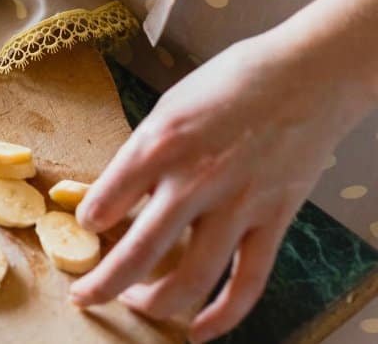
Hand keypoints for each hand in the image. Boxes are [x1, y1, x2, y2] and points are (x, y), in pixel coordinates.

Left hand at [70, 32, 372, 341]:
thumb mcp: (170, 106)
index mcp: (160, 144)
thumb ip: (144, 153)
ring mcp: (237, 205)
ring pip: (190, 278)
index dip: (87, 222)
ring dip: (154, 304)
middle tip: (84, 296)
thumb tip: (115, 192)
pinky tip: (198, 330)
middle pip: (139, 253)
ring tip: (134, 306)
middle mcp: (195, 180)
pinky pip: (247, 282)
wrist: (307, 74)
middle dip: (103, 284)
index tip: (85, 226)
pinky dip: (222, 315)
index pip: (106, 200)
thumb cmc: (232, 81)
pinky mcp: (273, 219)